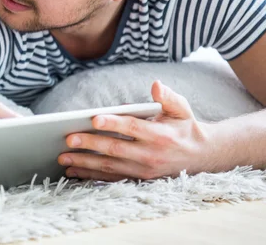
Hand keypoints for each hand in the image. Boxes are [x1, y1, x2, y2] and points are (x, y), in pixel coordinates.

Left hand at [58, 81, 210, 180]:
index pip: (132, 127)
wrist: (201, 156)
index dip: (113, 123)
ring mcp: (143, 170)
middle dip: (90, 144)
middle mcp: (150, 155)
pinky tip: (73, 171)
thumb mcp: (182, 109)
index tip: (94, 119)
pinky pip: (110, 178)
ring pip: (109, 167)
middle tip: (68, 139)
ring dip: (85, 162)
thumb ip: (168, 97)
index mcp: (160, 135)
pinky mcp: (138, 179)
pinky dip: (90, 176)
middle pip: (115, 149)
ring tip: (63, 157)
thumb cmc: (185, 127)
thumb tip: (156, 85)